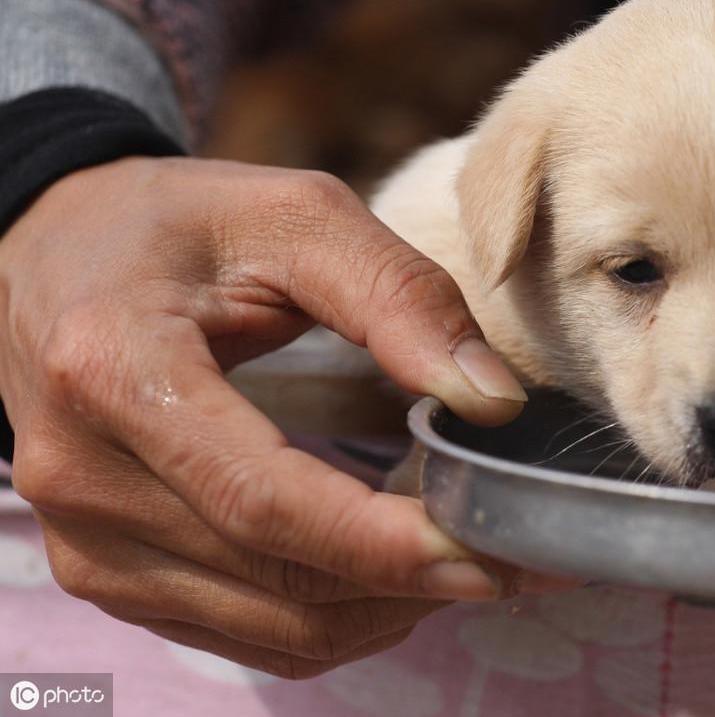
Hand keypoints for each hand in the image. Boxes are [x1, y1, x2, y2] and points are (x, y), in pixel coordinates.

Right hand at [0, 157, 555, 676]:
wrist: (59, 253)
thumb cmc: (184, 224)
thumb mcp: (297, 217)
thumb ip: (399, 296)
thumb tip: (492, 402)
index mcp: (114, 369)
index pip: (264, 500)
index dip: (386, 544)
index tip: (491, 550)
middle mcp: (82, 474)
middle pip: (277, 575)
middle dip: (413, 581)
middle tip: (514, 553)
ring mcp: (86, 538)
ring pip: (272, 626)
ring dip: (386, 609)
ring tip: (464, 556)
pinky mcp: (105, 571)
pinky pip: (244, 638)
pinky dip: (337, 620)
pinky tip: (392, 577)